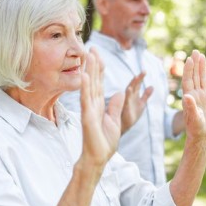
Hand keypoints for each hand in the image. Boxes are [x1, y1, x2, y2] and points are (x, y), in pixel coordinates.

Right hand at [79, 49, 123, 169]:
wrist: (98, 159)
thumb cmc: (103, 143)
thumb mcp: (115, 121)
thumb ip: (115, 106)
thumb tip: (120, 92)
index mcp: (98, 105)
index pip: (99, 83)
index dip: (99, 68)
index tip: (97, 54)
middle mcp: (92, 105)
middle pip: (93, 81)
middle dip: (92, 64)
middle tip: (90, 47)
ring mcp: (89, 111)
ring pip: (89, 87)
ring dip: (88, 70)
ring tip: (88, 56)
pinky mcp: (88, 118)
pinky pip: (87, 101)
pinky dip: (85, 88)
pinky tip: (85, 76)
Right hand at [120, 72, 152, 133]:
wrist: (126, 126)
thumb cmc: (132, 114)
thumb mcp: (142, 103)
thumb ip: (146, 95)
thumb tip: (152, 86)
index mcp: (133, 95)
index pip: (137, 84)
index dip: (141, 78)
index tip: (145, 71)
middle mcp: (129, 96)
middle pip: (134, 85)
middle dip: (138, 79)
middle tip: (144, 71)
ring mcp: (126, 101)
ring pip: (129, 90)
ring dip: (132, 84)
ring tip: (136, 77)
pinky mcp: (124, 107)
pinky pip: (125, 99)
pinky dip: (127, 94)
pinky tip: (129, 89)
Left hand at [180, 50, 205, 140]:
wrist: (202, 134)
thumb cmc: (196, 128)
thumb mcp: (193, 118)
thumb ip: (190, 107)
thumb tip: (186, 96)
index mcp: (189, 96)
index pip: (188, 80)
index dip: (188, 70)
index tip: (188, 59)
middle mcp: (195, 93)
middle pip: (194, 76)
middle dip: (195, 64)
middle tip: (195, 51)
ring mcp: (202, 95)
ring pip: (202, 78)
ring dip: (201, 67)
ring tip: (201, 55)